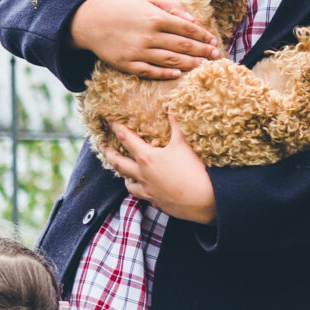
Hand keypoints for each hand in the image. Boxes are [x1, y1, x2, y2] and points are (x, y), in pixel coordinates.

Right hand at [69, 0, 218, 79]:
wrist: (89, 20)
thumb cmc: (120, 6)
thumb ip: (170, 5)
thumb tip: (192, 19)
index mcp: (156, 17)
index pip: (187, 29)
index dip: (202, 36)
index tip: (213, 41)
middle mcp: (149, 35)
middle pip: (182, 46)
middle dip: (201, 52)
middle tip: (215, 56)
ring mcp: (138, 51)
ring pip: (170, 60)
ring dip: (189, 64)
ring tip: (202, 66)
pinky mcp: (127, 64)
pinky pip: (150, 71)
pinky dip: (165, 74)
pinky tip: (177, 74)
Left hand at [98, 118, 216, 225]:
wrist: (206, 202)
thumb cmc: (195, 171)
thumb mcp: (185, 143)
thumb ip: (176, 124)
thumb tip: (171, 107)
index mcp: (147, 158)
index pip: (126, 138)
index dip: (116, 127)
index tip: (108, 120)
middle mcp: (143, 175)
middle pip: (119, 164)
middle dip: (109, 154)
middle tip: (102, 147)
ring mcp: (149, 191)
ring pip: (128, 184)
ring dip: (124, 176)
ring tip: (122, 171)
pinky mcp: (157, 203)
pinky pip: (142, 196)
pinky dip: (139, 190)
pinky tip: (143, 188)